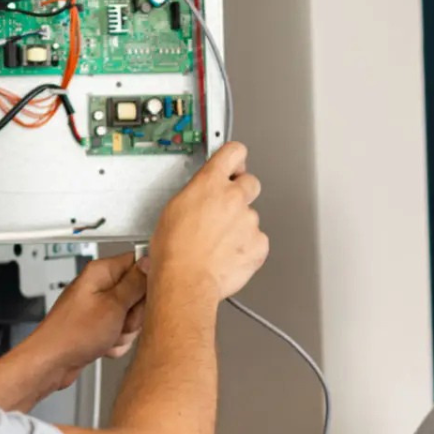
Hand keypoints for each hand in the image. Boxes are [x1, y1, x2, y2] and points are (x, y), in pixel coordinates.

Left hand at [28, 252, 148, 389]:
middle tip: (121, 320)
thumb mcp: (114, 306)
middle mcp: (99, 286)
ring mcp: (99, 307)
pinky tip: (103, 344)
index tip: (144, 297)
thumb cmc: (72, 334)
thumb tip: (150, 263)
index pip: (138, 262)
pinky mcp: (98, 325)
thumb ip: (136, 283)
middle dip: (135, 314)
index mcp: (101, 272)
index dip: (147, 281)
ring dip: (125, 332)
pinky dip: (115, 342)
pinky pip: (120, 332)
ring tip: (109, 335)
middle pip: (138, 294)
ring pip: (131, 317)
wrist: (52, 362)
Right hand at [148, 142, 266, 303]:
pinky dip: (247, 247)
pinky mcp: (259, 244)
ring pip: (251, 217)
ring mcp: (249, 221)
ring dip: (240, 226)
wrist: (186, 281)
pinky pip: (258, 240)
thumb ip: (196, 195)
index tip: (234, 163)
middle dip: (242, 192)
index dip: (235, 157)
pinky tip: (229, 255)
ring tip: (219, 244)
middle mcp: (233, 197)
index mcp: (209, 184)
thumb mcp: (173, 210)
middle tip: (227, 210)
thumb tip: (200, 196)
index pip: (234, 152)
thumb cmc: (174, 252)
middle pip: (250, 182)